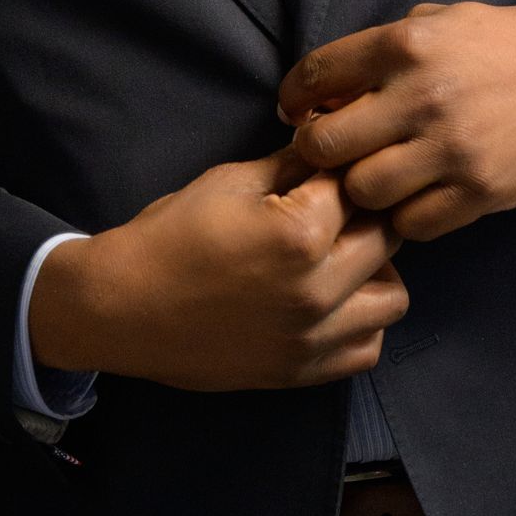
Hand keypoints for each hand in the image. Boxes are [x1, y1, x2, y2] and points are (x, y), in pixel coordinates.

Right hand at [28, 149, 406, 391]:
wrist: (122, 307)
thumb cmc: (170, 235)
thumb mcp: (230, 181)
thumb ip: (292, 165)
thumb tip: (333, 144)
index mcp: (300, 234)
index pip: (357, 185)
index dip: (343, 169)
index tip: (329, 168)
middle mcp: (318, 289)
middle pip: (387, 237)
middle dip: (367, 214)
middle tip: (337, 208)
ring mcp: (313, 336)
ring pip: (393, 299)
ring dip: (376, 273)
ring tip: (341, 260)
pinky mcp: (302, 370)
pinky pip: (367, 347)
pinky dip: (360, 323)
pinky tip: (332, 302)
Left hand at [277, 1, 515, 240]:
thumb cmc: (510, 43)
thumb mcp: (444, 19)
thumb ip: (387, 48)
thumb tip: (332, 86)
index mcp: (406, 45)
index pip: (315, 76)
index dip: (293, 100)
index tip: (296, 113)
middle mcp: (420, 97)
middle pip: (326, 144)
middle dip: (319, 152)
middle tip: (333, 154)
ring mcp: (450, 150)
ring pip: (364, 191)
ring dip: (363, 190)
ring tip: (379, 179)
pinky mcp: (479, 192)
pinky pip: (413, 224)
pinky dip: (406, 217)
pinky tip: (416, 199)